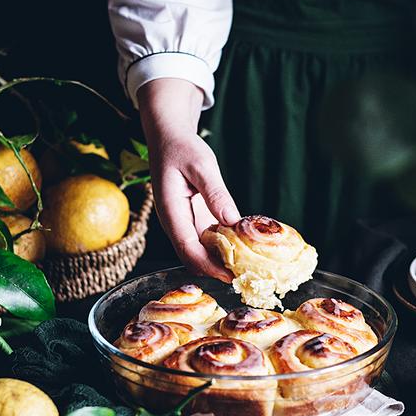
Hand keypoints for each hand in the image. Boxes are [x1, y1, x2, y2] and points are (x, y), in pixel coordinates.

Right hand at [139, 79, 239, 281]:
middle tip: (246, 276)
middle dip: (216, 269)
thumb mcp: (202, 165)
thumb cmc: (182, 148)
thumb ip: (215, 193)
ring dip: (220, 260)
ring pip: (199, 252)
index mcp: (171, 211)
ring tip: (247, 266)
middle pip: (193, 257)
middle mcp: (174, 222)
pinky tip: (241, 247)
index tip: (231, 276)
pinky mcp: (190, 220)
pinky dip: (221, 247)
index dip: (209, 266)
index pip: (188, 249)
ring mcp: (182, 223)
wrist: (168, 139)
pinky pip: (205, 240)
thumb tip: (231, 220)